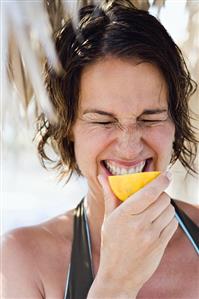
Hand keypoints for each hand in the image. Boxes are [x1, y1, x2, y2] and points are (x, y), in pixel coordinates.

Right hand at [90, 171, 177, 297]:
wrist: (118, 275)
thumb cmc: (111, 244)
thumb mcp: (108, 219)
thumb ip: (109, 195)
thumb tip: (102, 175)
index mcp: (124, 215)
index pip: (149, 192)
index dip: (160, 181)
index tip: (166, 174)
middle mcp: (139, 224)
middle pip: (163, 199)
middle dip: (162, 194)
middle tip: (156, 196)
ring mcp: (151, 236)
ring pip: (170, 211)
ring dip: (166, 207)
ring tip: (156, 211)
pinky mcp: (160, 245)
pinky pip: (173, 224)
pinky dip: (169, 219)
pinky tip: (159, 222)